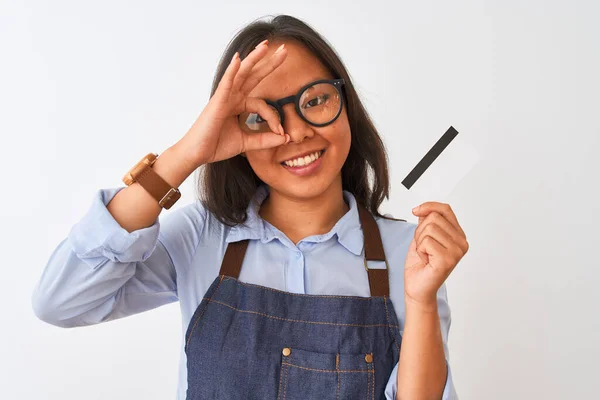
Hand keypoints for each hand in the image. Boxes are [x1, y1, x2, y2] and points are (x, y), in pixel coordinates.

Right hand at [178, 41, 289, 166]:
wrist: (197, 154)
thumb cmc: (215, 145)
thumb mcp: (246, 143)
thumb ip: (265, 139)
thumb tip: (286, 138)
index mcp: (238, 105)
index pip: (263, 104)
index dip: (274, 118)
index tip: (282, 133)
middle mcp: (232, 97)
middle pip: (253, 76)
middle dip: (269, 63)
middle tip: (284, 49)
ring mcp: (224, 97)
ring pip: (241, 74)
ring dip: (253, 58)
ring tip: (265, 45)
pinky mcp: (217, 102)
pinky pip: (226, 83)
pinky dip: (232, 71)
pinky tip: (238, 60)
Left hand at [403, 202, 468, 310]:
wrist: (417, 287)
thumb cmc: (420, 264)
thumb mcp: (422, 237)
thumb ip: (427, 222)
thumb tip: (424, 209)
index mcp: (458, 235)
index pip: (445, 209)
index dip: (429, 206)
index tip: (415, 210)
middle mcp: (461, 242)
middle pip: (434, 217)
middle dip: (420, 231)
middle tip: (423, 247)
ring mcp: (457, 251)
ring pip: (429, 228)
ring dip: (419, 242)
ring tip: (425, 254)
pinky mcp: (448, 259)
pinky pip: (426, 241)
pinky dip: (420, 250)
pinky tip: (426, 261)